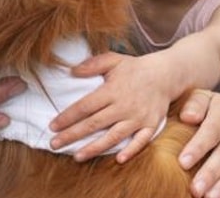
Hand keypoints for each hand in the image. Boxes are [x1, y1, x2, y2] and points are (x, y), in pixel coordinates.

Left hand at [48, 53, 172, 161]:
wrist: (166, 73)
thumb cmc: (135, 68)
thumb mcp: (113, 60)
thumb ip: (92, 64)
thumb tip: (72, 71)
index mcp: (112, 90)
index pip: (84, 106)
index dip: (67, 117)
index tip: (52, 126)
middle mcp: (123, 106)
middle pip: (94, 124)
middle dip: (72, 135)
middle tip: (54, 144)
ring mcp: (138, 117)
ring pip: (113, 136)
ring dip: (94, 148)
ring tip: (76, 156)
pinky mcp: (150, 125)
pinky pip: (141, 141)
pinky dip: (131, 150)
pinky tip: (119, 159)